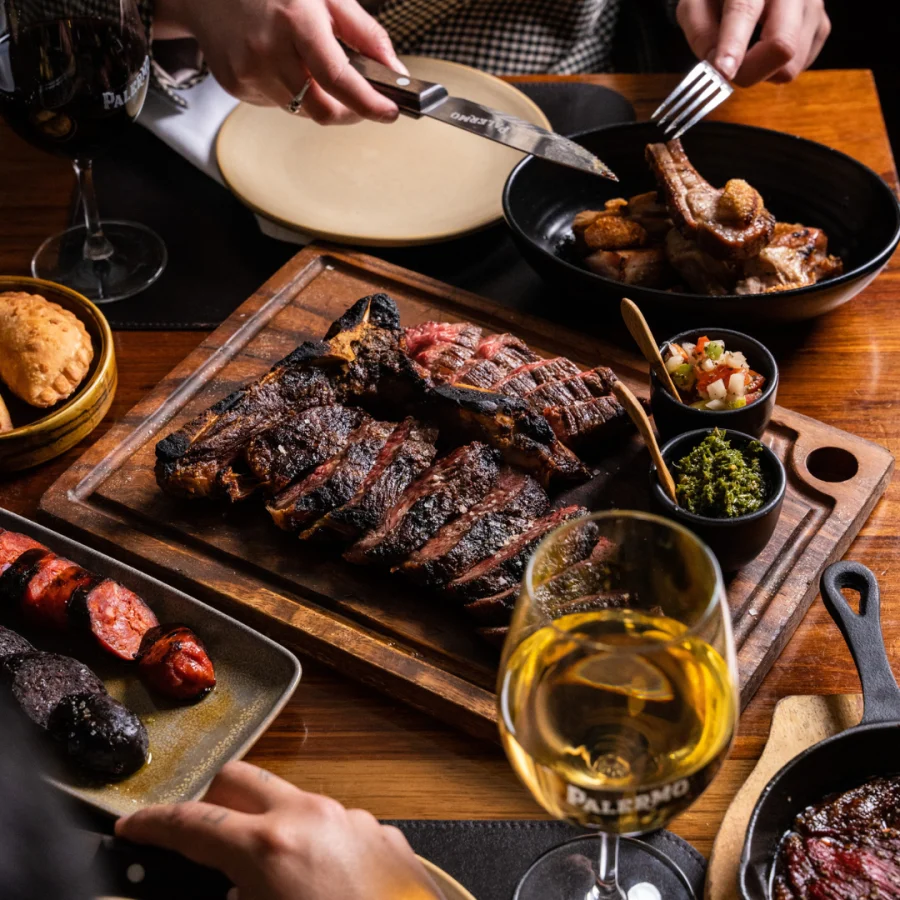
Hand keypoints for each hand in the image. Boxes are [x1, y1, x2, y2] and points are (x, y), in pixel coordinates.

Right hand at [116, 761, 444, 899]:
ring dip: (266, 824)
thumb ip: (228, 893)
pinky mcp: (382, 833)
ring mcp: (352, 819)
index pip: (193, 822)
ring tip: (265, 876)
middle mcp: (312, 817)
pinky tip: (317, 885)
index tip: (133, 828)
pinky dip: (311, 842)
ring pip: (291, 799)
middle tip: (197, 840)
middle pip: (241, 779)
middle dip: (211, 802)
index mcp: (271, 847)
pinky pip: (333, 822)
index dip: (154, 825)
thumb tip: (218, 886)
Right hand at [153, 0, 407, 123]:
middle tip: (364, 101)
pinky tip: (281, 63)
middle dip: (351, 113)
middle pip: (323, 109)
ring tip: (310, 64)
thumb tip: (395, 71)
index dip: (369, 103)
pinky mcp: (236, 85)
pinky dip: (292, 92)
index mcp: (296, 21)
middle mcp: (269, 49)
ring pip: (303, 110)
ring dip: (319, 99)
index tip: (389, 112)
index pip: (339, 79)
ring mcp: (249, 71)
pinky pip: (279, 104)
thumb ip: (365, 34)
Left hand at [676, 0, 831, 86]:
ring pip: (792, 65)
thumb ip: (701, 33)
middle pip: (783, 45)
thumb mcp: (696, 4)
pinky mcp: (821, 27)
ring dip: (762, 72)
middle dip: (751, 71)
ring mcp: (813, 7)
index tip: (723, 71)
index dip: (733, 46)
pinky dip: (775, 68)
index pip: (745, 11)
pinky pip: (798, 67)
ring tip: (747, 52)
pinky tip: (764, 48)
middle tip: (728, 72)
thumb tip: (716, 66)